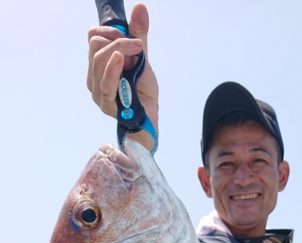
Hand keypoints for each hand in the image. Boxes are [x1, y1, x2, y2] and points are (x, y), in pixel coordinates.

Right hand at [87, 3, 158, 148]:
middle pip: (95, 44)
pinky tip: (121, 60)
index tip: (130, 37)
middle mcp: (93, 76)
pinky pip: (105, 80)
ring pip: (99, 58)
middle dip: (119, 40)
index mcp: (98, 63)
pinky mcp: (105, 103)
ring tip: (137, 56)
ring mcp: (97, 90)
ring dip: (121, 50)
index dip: (111, 31)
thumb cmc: (143, 91)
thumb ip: (138, 34)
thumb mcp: (141, 57)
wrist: (150, 116)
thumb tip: (140, 7)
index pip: (93, 36)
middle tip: (138, 47)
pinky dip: (113, 67)